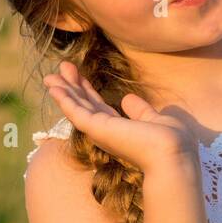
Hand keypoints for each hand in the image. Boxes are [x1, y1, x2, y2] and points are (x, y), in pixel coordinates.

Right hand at [42, 61, 198, 171]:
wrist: (171, 155)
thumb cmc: (170, 142)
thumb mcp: (155, 119)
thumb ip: (140, 111)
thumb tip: (127, 99)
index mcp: (120, 129)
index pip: (99, 107)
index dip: (87, 90)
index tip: (78, 75)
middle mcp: (107, 131)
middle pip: (84, 105)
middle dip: (71, 87)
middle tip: (61, 68)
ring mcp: (100, 131)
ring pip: (76, 108)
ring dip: (63, 91)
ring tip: (50, 75)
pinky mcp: (96, 129)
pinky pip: (75, 112)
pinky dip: (64, 99)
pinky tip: (54, 87)